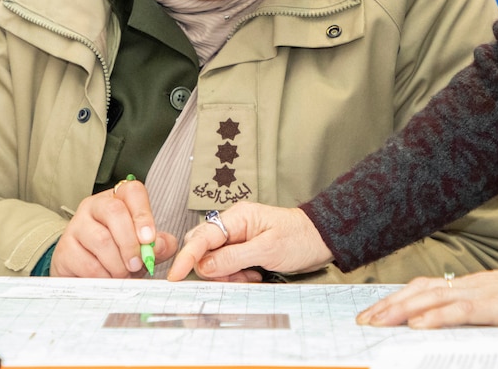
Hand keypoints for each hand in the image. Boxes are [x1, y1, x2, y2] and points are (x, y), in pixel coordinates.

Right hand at [50, 177, 175, 277]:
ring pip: (101, 240)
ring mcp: (76, 225)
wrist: (84, 272)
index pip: (132, 191)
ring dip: (118, 264)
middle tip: (137, 264)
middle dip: (130, 242)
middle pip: (115, 211)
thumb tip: (160, 245)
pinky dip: (103, 276)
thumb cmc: (120, 253)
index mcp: (118, 198)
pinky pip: (87, 263)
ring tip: (123, 275)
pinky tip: (107, 279)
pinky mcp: (65, 248)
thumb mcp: (143, 247)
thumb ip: (159, 245)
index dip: (143, 214)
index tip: (150, 239)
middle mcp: (95, 206)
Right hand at [167, 201, 332, 281]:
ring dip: (228, 275)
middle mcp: (233, 226)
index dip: (186, 258)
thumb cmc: (300, 239)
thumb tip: (204, 266)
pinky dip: (236, 276)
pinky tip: (254, 276)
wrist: (322, 240)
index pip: (202, 237)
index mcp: (237, 217)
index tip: (175, 277)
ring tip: (251, 277)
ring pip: (215, 261)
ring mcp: (238, 238)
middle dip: (212, 269)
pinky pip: (228, 266)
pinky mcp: (244, 250)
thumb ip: (234, 257)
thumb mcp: (267, 250)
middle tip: (234, 279)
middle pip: (203, 249)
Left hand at [356, 264, 497, 327]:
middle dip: (387, 306)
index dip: (396, 298)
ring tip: (377, 323)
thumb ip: (476, 311)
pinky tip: (418, 325)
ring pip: (432, 299)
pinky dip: (436, 317)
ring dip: (401, 311)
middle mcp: (470, 285)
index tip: (372, 313)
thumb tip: (447, 325)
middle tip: (362, 321)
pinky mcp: (496, 305)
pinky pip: (460, 310)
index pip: (424, 288)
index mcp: (470, 285)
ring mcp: (482, 293)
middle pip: (419, 291)